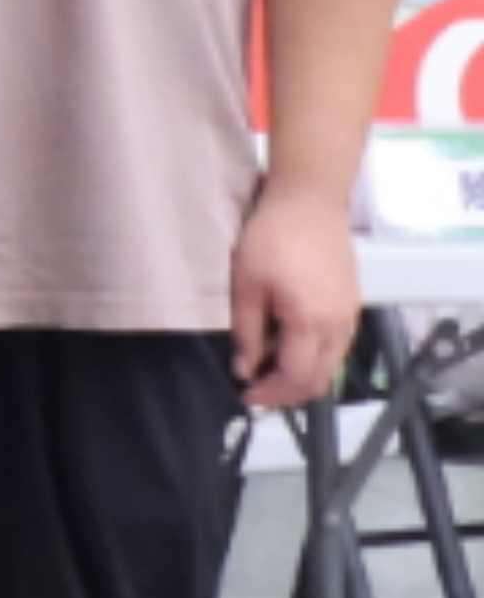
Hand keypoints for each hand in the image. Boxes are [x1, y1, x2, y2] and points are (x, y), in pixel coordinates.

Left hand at [234, 177, 364, 419]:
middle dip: (287, 392)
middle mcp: (339, 325)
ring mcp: (351, 315)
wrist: (310, 202)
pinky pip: (338, 345)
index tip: (246, 396)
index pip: (296, 377)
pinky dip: (315, 357)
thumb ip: (246, 332)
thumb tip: (245, 369)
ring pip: (332, 365)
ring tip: (267, 368)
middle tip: (256, 389)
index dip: (271, 394)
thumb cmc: (272, 238)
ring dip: (302, 375)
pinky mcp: (353, 303)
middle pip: (320, 379)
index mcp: (311, 322)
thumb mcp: (245, 286)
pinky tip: (288, 345)